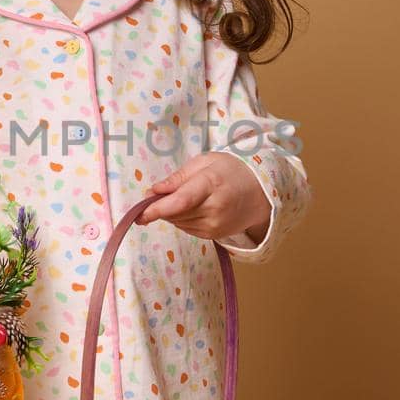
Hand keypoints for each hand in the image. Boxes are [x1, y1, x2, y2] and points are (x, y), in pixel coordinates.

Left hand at [136, 152, 269, 243]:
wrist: (260, 192)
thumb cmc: (230, 171)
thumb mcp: (204, 163)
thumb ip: (177, 177)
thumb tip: (153, 192)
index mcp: (212, 184)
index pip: (181, 201)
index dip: (158, 209)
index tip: (139, 213)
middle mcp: (215, 208)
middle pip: (175, 213)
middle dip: (160, 206)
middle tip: (158, 194)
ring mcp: (216, 225)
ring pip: (178, 223)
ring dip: (172, 212)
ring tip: (187, 196)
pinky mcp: (215, 236)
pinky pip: (187, 229)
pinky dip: (182, 219)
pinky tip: (194, 207)